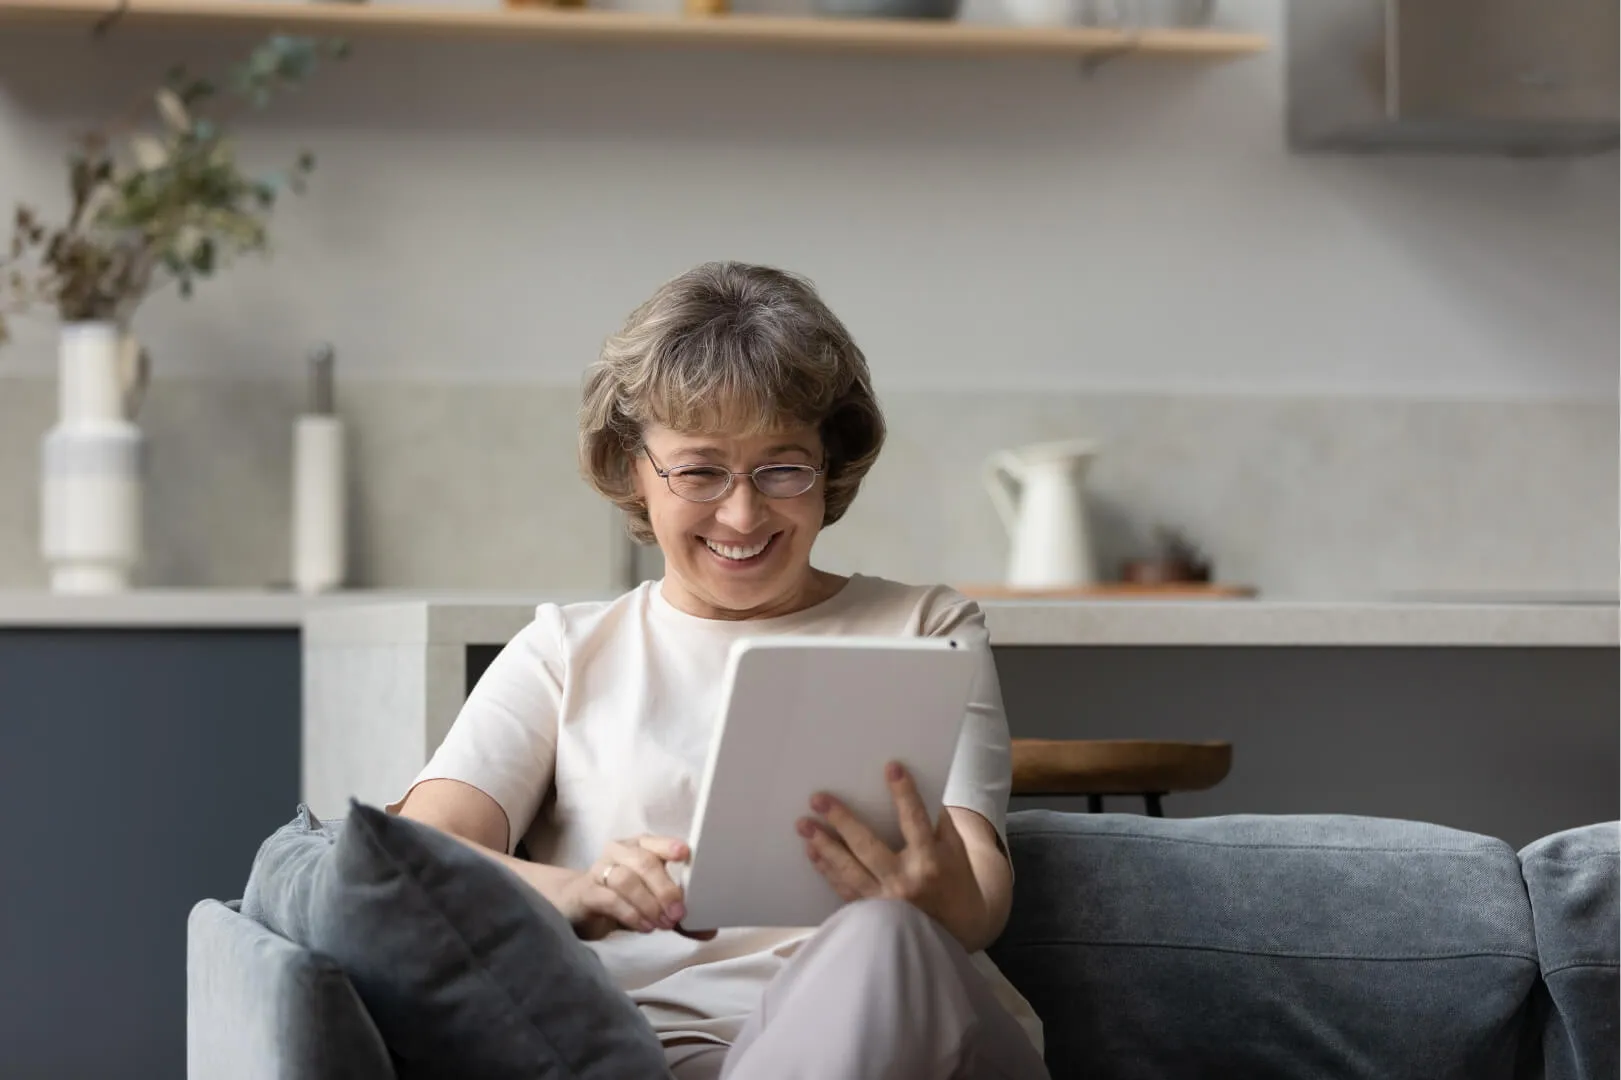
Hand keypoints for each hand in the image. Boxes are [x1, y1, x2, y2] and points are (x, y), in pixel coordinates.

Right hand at [555, 835, 712, 940]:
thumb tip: (709, 931)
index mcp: (639, 847)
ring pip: (625, 879)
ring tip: (661, 924)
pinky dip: (630, 913)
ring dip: (647, 904)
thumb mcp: (652, 904)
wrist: (578, 905)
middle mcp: (619, 852)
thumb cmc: (621, 898)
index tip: (684, 855)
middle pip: (644, 862)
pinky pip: (608, 898)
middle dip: (664, 888)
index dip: (669, 846)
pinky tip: (643, 926)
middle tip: (677, 913)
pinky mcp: (586, 892)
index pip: (655, 842)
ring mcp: (599, 870)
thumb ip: (677, 915)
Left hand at [797, 762, 989, 947]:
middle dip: (842, 821)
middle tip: (818, 798)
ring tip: (803, 824)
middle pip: (868, 847)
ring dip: (824, 846)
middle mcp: (906, 882)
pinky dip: (826, 870)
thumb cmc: (955, 878)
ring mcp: (886, 901)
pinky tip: (812, 851)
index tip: (892, 767)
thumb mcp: (954, 847)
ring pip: (849, 870)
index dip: (904, 794)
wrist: (959, 926)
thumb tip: (910, 786)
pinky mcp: (873, 914)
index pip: (915, 821)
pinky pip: (844, 889)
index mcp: (930, 861)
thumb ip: (935, 819)